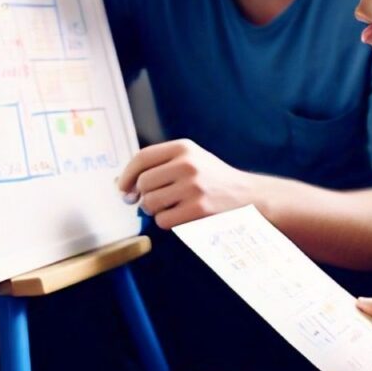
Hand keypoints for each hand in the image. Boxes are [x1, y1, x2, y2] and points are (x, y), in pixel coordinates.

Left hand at [117, 139, 255, 229]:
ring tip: (172, 207)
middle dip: (143, 196)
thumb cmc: (214, 180)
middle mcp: (187, 164)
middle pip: (143, 183)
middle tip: (154, 201)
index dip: (127, 175)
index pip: (142, 157)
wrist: (248, 196)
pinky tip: (182, 216)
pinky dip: (167, 222)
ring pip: (150, 203)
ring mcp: (193, 187)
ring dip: (155, 211)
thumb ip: (160, 166)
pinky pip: (163, 220)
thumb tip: (123, 185)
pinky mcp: (198, 209)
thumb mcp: (192, 160)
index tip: (123, 188)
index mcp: (184, 148)